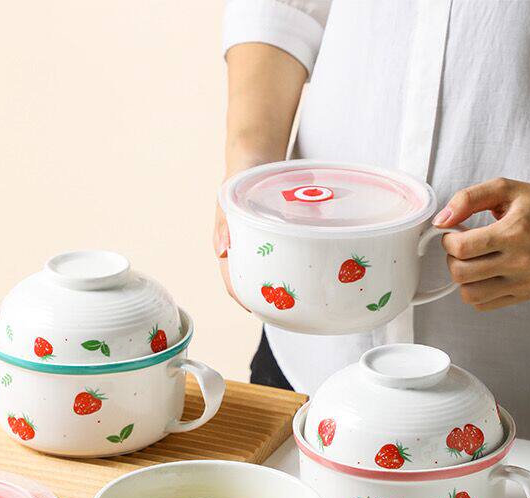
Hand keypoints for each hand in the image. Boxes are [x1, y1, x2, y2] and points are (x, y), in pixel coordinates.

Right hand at [213, 150, 283, 310]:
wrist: (255, 154)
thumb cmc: (239, 175)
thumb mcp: (229, 195)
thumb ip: (224, 222)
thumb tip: (222, 251)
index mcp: (230, 243)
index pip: (232, 280)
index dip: (242, 298)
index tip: (256, 310)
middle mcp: (245, 247)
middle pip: (252, 281)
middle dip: (265, 298)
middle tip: (283, 312)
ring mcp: (260, 242)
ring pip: (268, 270)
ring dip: (279, 285)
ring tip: (297, 300)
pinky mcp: (276, 235)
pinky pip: (284, 255)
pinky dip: (293, 265)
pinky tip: (307, 272)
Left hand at [433, 178, 529, 310]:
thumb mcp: (504, 189)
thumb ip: (468, 199)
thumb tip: (440, 221)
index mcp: (514, 233)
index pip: (462, 248)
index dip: (448, 241)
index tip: (452, 235)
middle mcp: (521, 262)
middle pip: (461, 274)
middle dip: (452, 259)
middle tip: (461, 248)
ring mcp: (524, 282)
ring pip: (469, 295)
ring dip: (462, 278)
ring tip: (472, 262)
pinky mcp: (526, 294)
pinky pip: (483, 305)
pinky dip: (475, 291)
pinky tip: (484, 274)